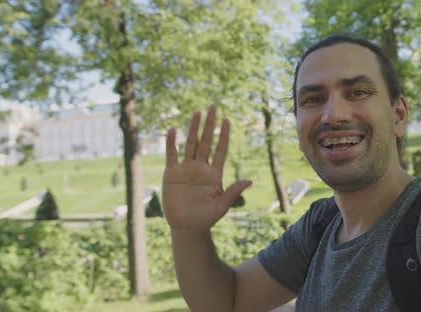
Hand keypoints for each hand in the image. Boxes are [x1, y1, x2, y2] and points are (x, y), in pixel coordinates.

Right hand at [162, 105, 251, 232]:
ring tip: (197, 112)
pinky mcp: (172, 173)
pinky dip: (172, 143)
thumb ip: (233, 192)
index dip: (224, 135)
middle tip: (213, 107)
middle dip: (209, 125)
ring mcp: (186, 169)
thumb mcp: (222, 205)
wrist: (187, 227)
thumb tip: (249, 181)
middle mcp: (201, 168)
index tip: (227, 120)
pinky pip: (172, 155)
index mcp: (214, 174)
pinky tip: (173, 130)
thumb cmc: (206, 218)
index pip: (220, 150)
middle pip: (206, 142)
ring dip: (193, 128)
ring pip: (190, 144)